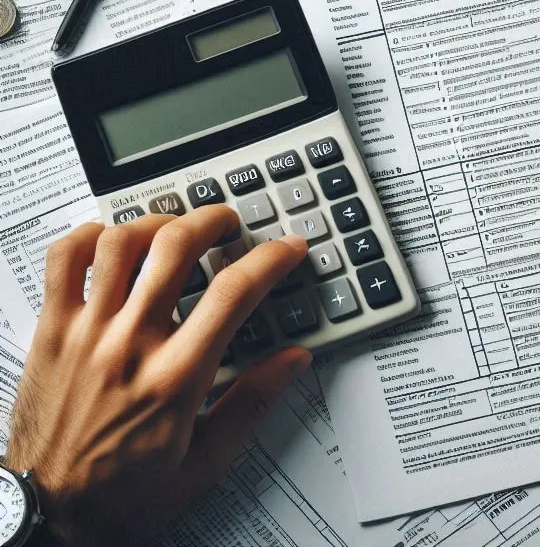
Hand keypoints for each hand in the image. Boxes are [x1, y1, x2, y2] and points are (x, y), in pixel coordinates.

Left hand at [4, 207, 310, 546]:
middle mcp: (129, 346)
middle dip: (213, 220)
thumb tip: (293, 360)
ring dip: (156, 222)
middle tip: (228, 223)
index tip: (287, 248)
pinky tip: (111, 240)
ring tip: (174, 228)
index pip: (234, 292)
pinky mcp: (50, 332)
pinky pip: (63, 261)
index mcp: (175, 378)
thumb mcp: (206, 462)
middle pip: (176, 247)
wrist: (47, 518)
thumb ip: (253, 402)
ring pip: (120, 242)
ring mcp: (85, 333)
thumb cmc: (120, 495)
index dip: (271, 258)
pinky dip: (89, 236)